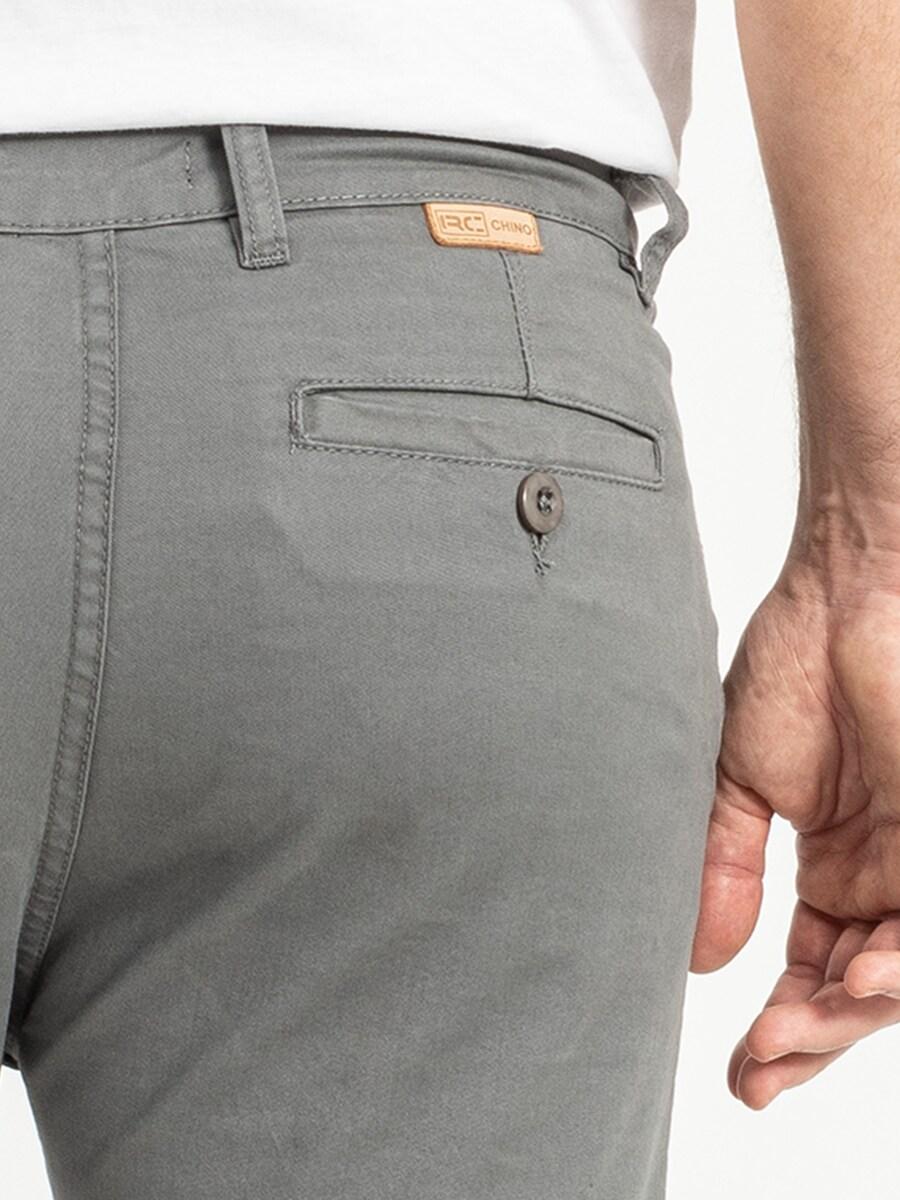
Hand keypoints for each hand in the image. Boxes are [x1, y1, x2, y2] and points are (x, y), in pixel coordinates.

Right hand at [690, 561, 899, 1107]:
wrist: (844, 590)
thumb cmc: (792, 665)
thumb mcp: (737, 783)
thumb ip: (724, 869)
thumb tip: (699, 960)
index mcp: (836, 867)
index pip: (813, 972)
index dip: (784, 1031)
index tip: (743, 1072)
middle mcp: (886, 878)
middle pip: (858, 991)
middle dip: (813, 1039)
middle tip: (763, 1060)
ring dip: (852, 1017)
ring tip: (796, 1030)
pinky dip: (899, 965)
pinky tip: (860, 982)